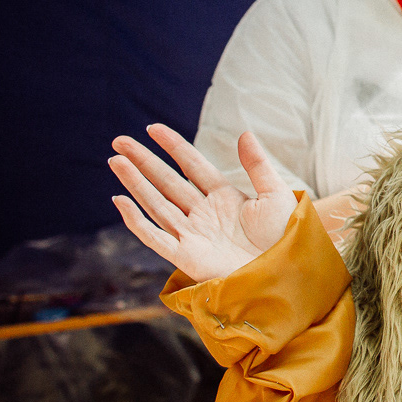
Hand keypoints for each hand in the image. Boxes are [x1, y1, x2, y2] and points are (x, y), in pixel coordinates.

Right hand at [108, 125, 295, 282]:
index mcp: (225, 197)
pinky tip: (121, 200)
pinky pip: (155, 236)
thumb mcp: (275, 195)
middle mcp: (204, 213)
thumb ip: (257, 165)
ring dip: (135, 183)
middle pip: (167, 181)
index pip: (192, 165)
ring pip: (156, 203)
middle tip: (120, 140)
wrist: (286, 273)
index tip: (152, 128)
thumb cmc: (286, 238)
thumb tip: (244, 133)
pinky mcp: (186, 256)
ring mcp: (193, 234)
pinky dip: (136, 220)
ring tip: (116, 160)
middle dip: (143, 161)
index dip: (173, 146)